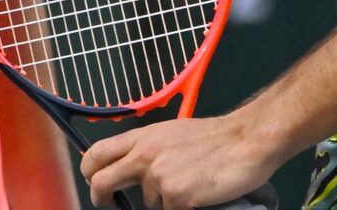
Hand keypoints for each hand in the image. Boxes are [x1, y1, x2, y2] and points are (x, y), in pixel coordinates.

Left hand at [80, 114, 280, 209]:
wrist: (246, 141)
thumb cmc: (214, 138)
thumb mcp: (171, 134)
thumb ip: (147, 148)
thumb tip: (127, 166)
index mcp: (142, 138)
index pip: (96, 154)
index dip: (90, 173)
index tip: (96, 183)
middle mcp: (144, 156)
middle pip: (101, 183)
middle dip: (101, 200)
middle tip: (111, 205)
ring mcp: (158, 178)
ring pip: (147, 203)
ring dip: (163, 201)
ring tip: (189, 184)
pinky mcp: (175, 197)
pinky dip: (182, 207)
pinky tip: (198, 193)